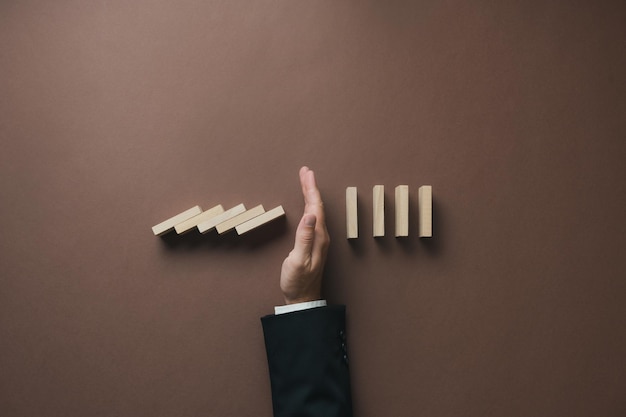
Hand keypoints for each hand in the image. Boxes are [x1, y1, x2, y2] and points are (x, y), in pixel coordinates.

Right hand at [280, 167, 329, 303]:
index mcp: (318, 237)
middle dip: (311, 187)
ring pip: (315, 211)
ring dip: (310, 195)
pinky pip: (313, 218)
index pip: (315, 207)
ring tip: (306, 181)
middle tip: (305, 171)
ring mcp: (319, 240)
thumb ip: (304, 238)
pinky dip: (309, 206)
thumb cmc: (298, 281)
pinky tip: (307, 205)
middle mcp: (321, 236)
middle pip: (317, 206)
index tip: (306, 173)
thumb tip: (310, 215)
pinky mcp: (313, 243)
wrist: (302, 298)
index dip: (310, 189)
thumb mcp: (298, 260)